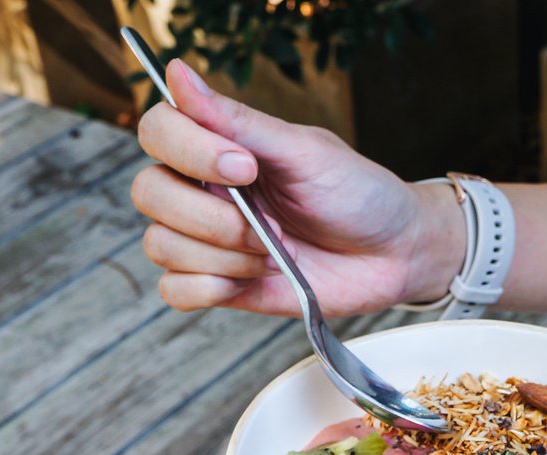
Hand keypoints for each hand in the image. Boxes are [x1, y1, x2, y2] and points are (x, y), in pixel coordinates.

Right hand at [131, 59, 462, 315]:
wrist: (397, 253)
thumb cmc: (358, 194)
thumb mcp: (305, 152)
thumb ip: (239, 120)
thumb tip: (177, 72)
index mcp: (220, 146)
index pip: (158, 130)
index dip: (189, 149)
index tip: (245, 166)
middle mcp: (205, 190)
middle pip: (149, 193)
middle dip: (210, 216)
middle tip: (266, 224)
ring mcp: (210, 240)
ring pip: (160, 244)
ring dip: (221, 255)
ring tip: (272, 254)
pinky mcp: (222, 285)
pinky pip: (174, 291)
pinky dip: (204, 288)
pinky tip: (247, 280)